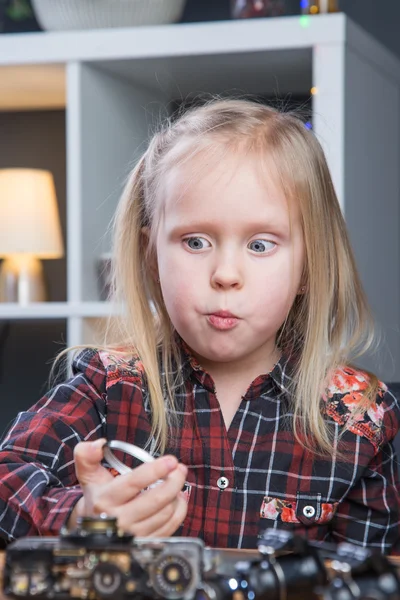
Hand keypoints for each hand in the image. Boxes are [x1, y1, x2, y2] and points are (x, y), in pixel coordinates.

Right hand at [68, 439, 187, 536]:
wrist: (93, 527)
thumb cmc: (97, 495)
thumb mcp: (87, 474)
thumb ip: (86, 455)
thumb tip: (99, 444)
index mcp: (105, 500)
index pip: (134, 483)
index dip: (155, 470)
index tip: (171, 460)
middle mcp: (119, 521)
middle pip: (156, 500)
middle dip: (174, 481)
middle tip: (180, 468)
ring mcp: (133, 535)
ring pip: (166, 513)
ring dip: (176, 494)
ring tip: (175, 481)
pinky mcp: (144, 544)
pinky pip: (171, 527)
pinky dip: (179, 510)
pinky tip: (177, 498)